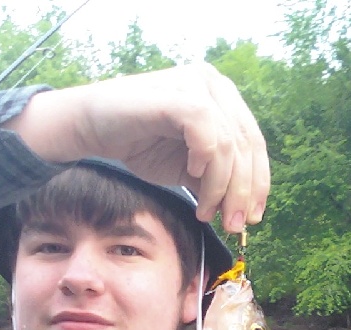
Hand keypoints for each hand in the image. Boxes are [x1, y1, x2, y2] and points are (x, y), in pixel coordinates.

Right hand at [5, 63, 268, 233]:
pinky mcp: (177, 93)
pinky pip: (206, 132)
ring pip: (229, 144)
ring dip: (221, 187)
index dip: (257, 183)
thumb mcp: (186, 167)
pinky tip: (190, 174)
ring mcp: (197, 85)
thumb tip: (243, 211)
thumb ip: (215, 178)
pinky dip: (204, 160)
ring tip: (205, 211)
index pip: (253, 144)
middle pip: (246, 145)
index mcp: (223, 99)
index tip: (252, 217)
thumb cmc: (138, 144)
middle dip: (242, 192)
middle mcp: (214, 85)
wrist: (93, 128)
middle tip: (233, 224)